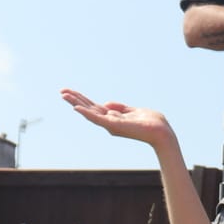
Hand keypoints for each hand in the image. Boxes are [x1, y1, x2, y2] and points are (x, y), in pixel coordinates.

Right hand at [61, 90, 177, 149]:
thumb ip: (120, 108)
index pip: (94, 107)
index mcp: (114, 118)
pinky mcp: (114, 126)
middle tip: (61, 91)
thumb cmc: (152, 122)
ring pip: (89, 113)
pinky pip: (98, 119)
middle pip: (88, 109)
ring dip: (76, 103)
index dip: (82, 99)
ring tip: (64, 95)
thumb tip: (106, 104)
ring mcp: (111, 124)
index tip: (69, 92)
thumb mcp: (134, 111)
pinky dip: (87, 113)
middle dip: (75, 99)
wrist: (162, 131)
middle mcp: (110, 122)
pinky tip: (76, 108)